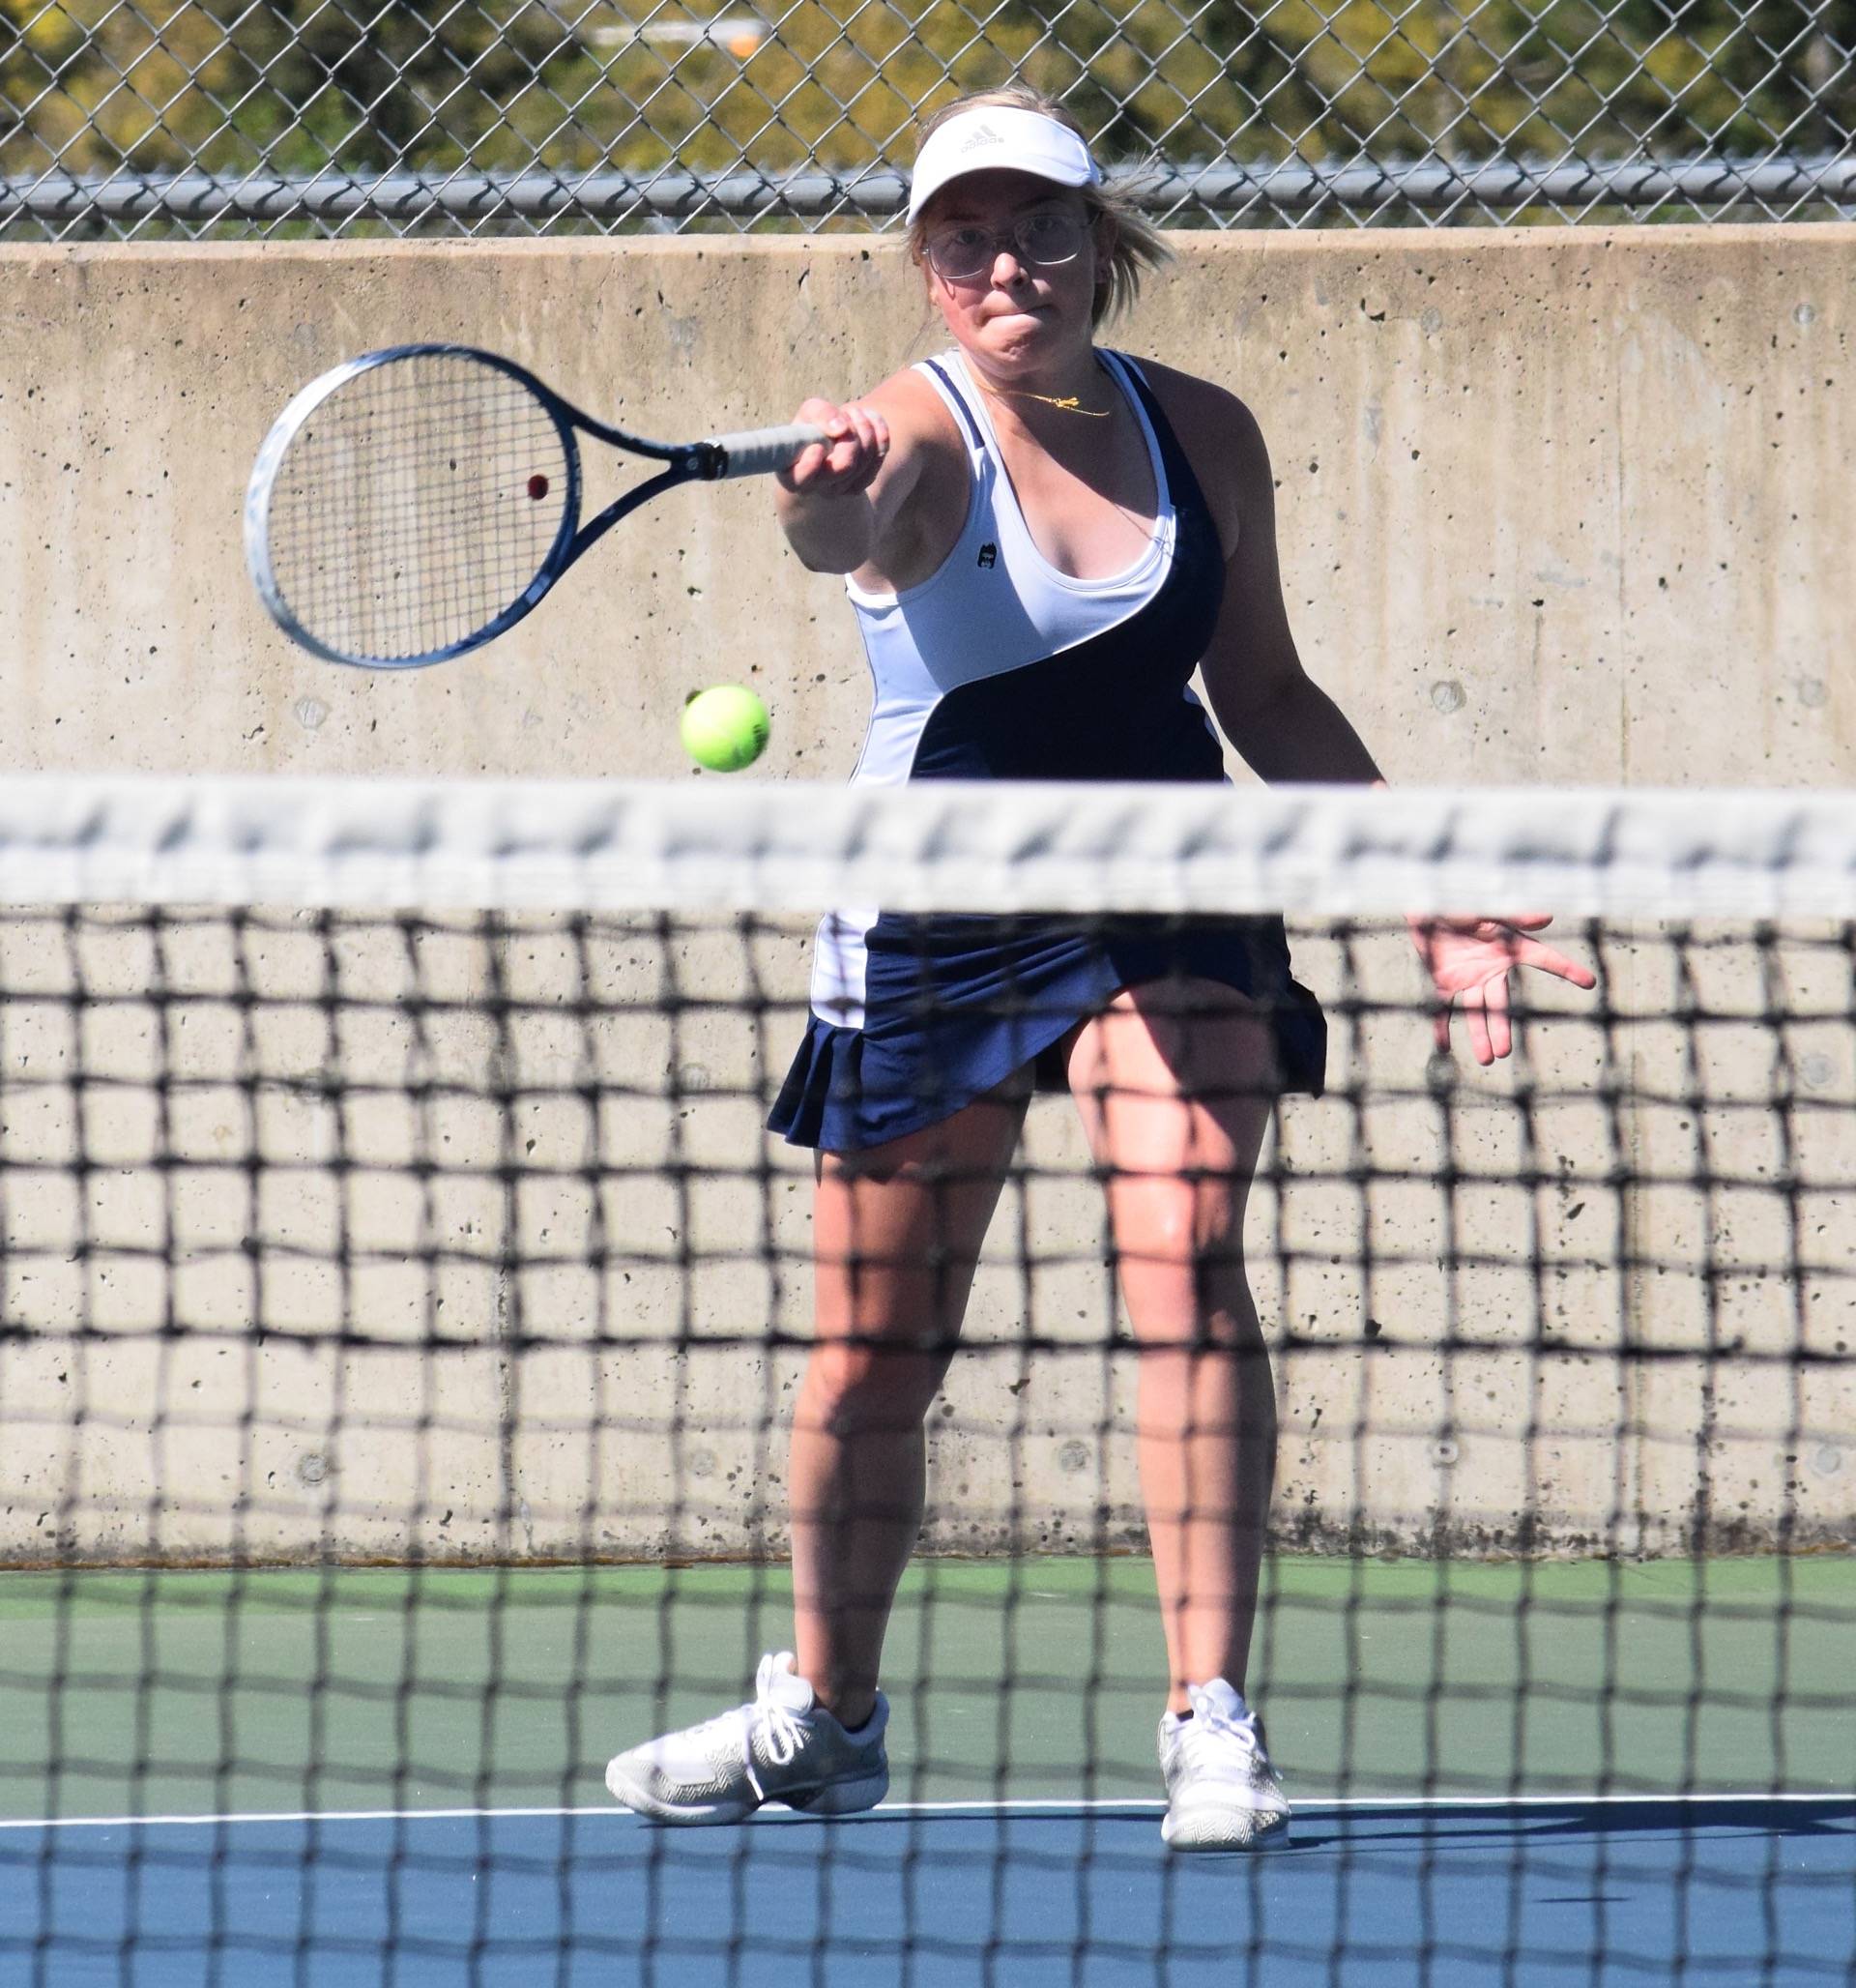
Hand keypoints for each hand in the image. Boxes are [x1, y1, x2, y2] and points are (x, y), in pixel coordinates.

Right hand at [777, 397, 889, 497]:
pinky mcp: (860, 484)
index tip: (817, 448)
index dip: (809, 466)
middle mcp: (816, 487)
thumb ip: (820, 414)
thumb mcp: (810, 412)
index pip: (799, 479)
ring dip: (864, 427)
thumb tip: (841, 429)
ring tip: (855, 413)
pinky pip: (879, 457)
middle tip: (847, 414)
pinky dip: (879, 432)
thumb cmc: (813, 427)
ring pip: (864, 460)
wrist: (829, 438)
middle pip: (844, 466)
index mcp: (793, 472)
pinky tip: (870, 419)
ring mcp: (839, 490)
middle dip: (851, 435)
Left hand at [1409, 914, 1596, 1064]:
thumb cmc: (1458, 901)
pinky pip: (1443, 1007)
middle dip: (1502, 1027)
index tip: (1590, 982)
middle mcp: (1492, 968)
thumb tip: (1548, 917)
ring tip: (1487, 1059)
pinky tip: (1443, 1047)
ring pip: (1476, 1011)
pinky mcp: (1444, 981)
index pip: (1543, 959)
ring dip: (1479, 1034)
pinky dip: (1442, 1027)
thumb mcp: (1485, 907)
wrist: (1425, 903)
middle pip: (1502, 1003)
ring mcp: (1468, 977)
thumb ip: (1513, 915)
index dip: (1566, 969)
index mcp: (1508, 947)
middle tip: (1505, 1052)